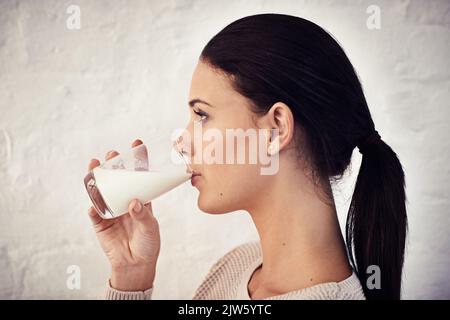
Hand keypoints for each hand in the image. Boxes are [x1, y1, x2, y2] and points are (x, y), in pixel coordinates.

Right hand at [87, 139, 160, 290]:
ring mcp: (111, 210)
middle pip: (117, 178)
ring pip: (102, 190)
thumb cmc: (148, 243)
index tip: (137, 143)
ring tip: (94, 165)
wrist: (135, 264)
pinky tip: (93, 204)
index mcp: (140, 198)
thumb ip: (143, 215)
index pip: (139, 175)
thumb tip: (134, 203)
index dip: (138, 159)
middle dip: (113, 164)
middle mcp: (124, 200)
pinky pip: (94, 212)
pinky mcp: (100, 222)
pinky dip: (93, 207)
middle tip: (112, 154)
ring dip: (97, 178)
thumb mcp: (150, 227)